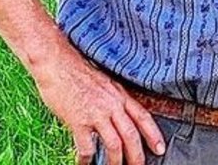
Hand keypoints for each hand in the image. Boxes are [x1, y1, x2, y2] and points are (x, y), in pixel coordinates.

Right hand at [30, 46, 165, 164]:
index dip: (153, 134)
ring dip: (116, 161)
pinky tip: (85, 164)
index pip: (143, 117)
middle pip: (131, 135)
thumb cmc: (77, 72)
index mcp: (120, 94)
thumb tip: (118, 116)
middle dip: (137, 156)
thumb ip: (113, 100)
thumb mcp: (105, 83)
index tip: (160, 149)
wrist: (57, 63)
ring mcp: (96, 113)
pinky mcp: (78, 120)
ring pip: (115, 144)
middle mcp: (112, 104)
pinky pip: (87, 147)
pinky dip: (87, 160)